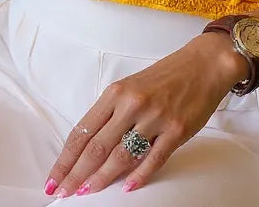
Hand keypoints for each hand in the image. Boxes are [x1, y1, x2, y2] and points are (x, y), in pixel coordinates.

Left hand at [44, 34, 247, 197]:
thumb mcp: (132, 87)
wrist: (204, 64)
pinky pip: (153, 158)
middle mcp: (132, 104)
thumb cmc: (165, 77)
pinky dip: (139, 176)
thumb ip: (112, 114)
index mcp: (116, 92)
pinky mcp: (177, 129)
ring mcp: (155, 116)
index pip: (83, 131)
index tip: (54, 178)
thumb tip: (89, 149)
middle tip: (63, 193)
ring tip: (87, 193)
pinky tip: (128, 188)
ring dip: (102, 179)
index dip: (66, 158)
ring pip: (121, 155)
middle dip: (76, 174)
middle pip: (96, 146)